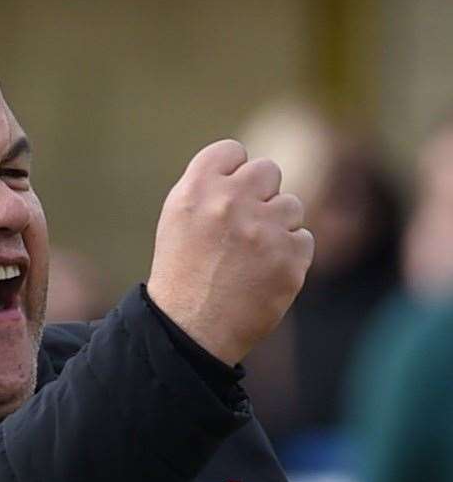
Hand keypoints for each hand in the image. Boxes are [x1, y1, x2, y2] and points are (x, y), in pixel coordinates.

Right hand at [147, 139, 313, 364]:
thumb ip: (210, 186)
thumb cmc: (183, 272)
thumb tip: (247, 166)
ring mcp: (263, 230)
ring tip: (248, 257)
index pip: (232, 151)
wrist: (190, 329)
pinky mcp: (289, 258)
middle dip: (259, 195)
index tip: (226, 198)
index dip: (231, 173)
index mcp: (196, 189)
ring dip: (275, 227)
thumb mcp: (178, 219)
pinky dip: (287, 256)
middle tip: (242, 228)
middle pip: (267, 171)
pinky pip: (302, 240)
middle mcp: (230, 202)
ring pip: (290, 206)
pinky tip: (261, 274)